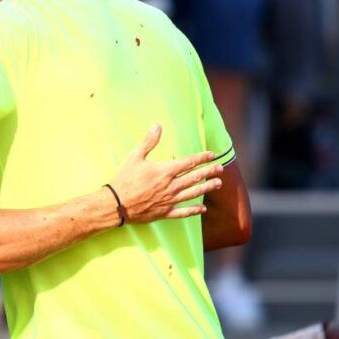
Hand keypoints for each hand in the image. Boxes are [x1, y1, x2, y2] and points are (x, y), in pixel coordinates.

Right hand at [109, 125, 223, 222]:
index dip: (201, 157)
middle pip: (195, 177)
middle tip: (220, 168)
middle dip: (209, 171)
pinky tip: (202, 209)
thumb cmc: (124, 179)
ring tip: (218, 183)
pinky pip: (183, 212)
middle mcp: (171, 186)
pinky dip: (193, 210)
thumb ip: (148, 141)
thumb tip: (157, 126)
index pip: (188, 162)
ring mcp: (169, 200)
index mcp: (165, 171)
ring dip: (207, 188)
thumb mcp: (134, 156)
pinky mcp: (165, 212)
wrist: (117, 203)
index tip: (211, 154)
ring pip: (193, 193)